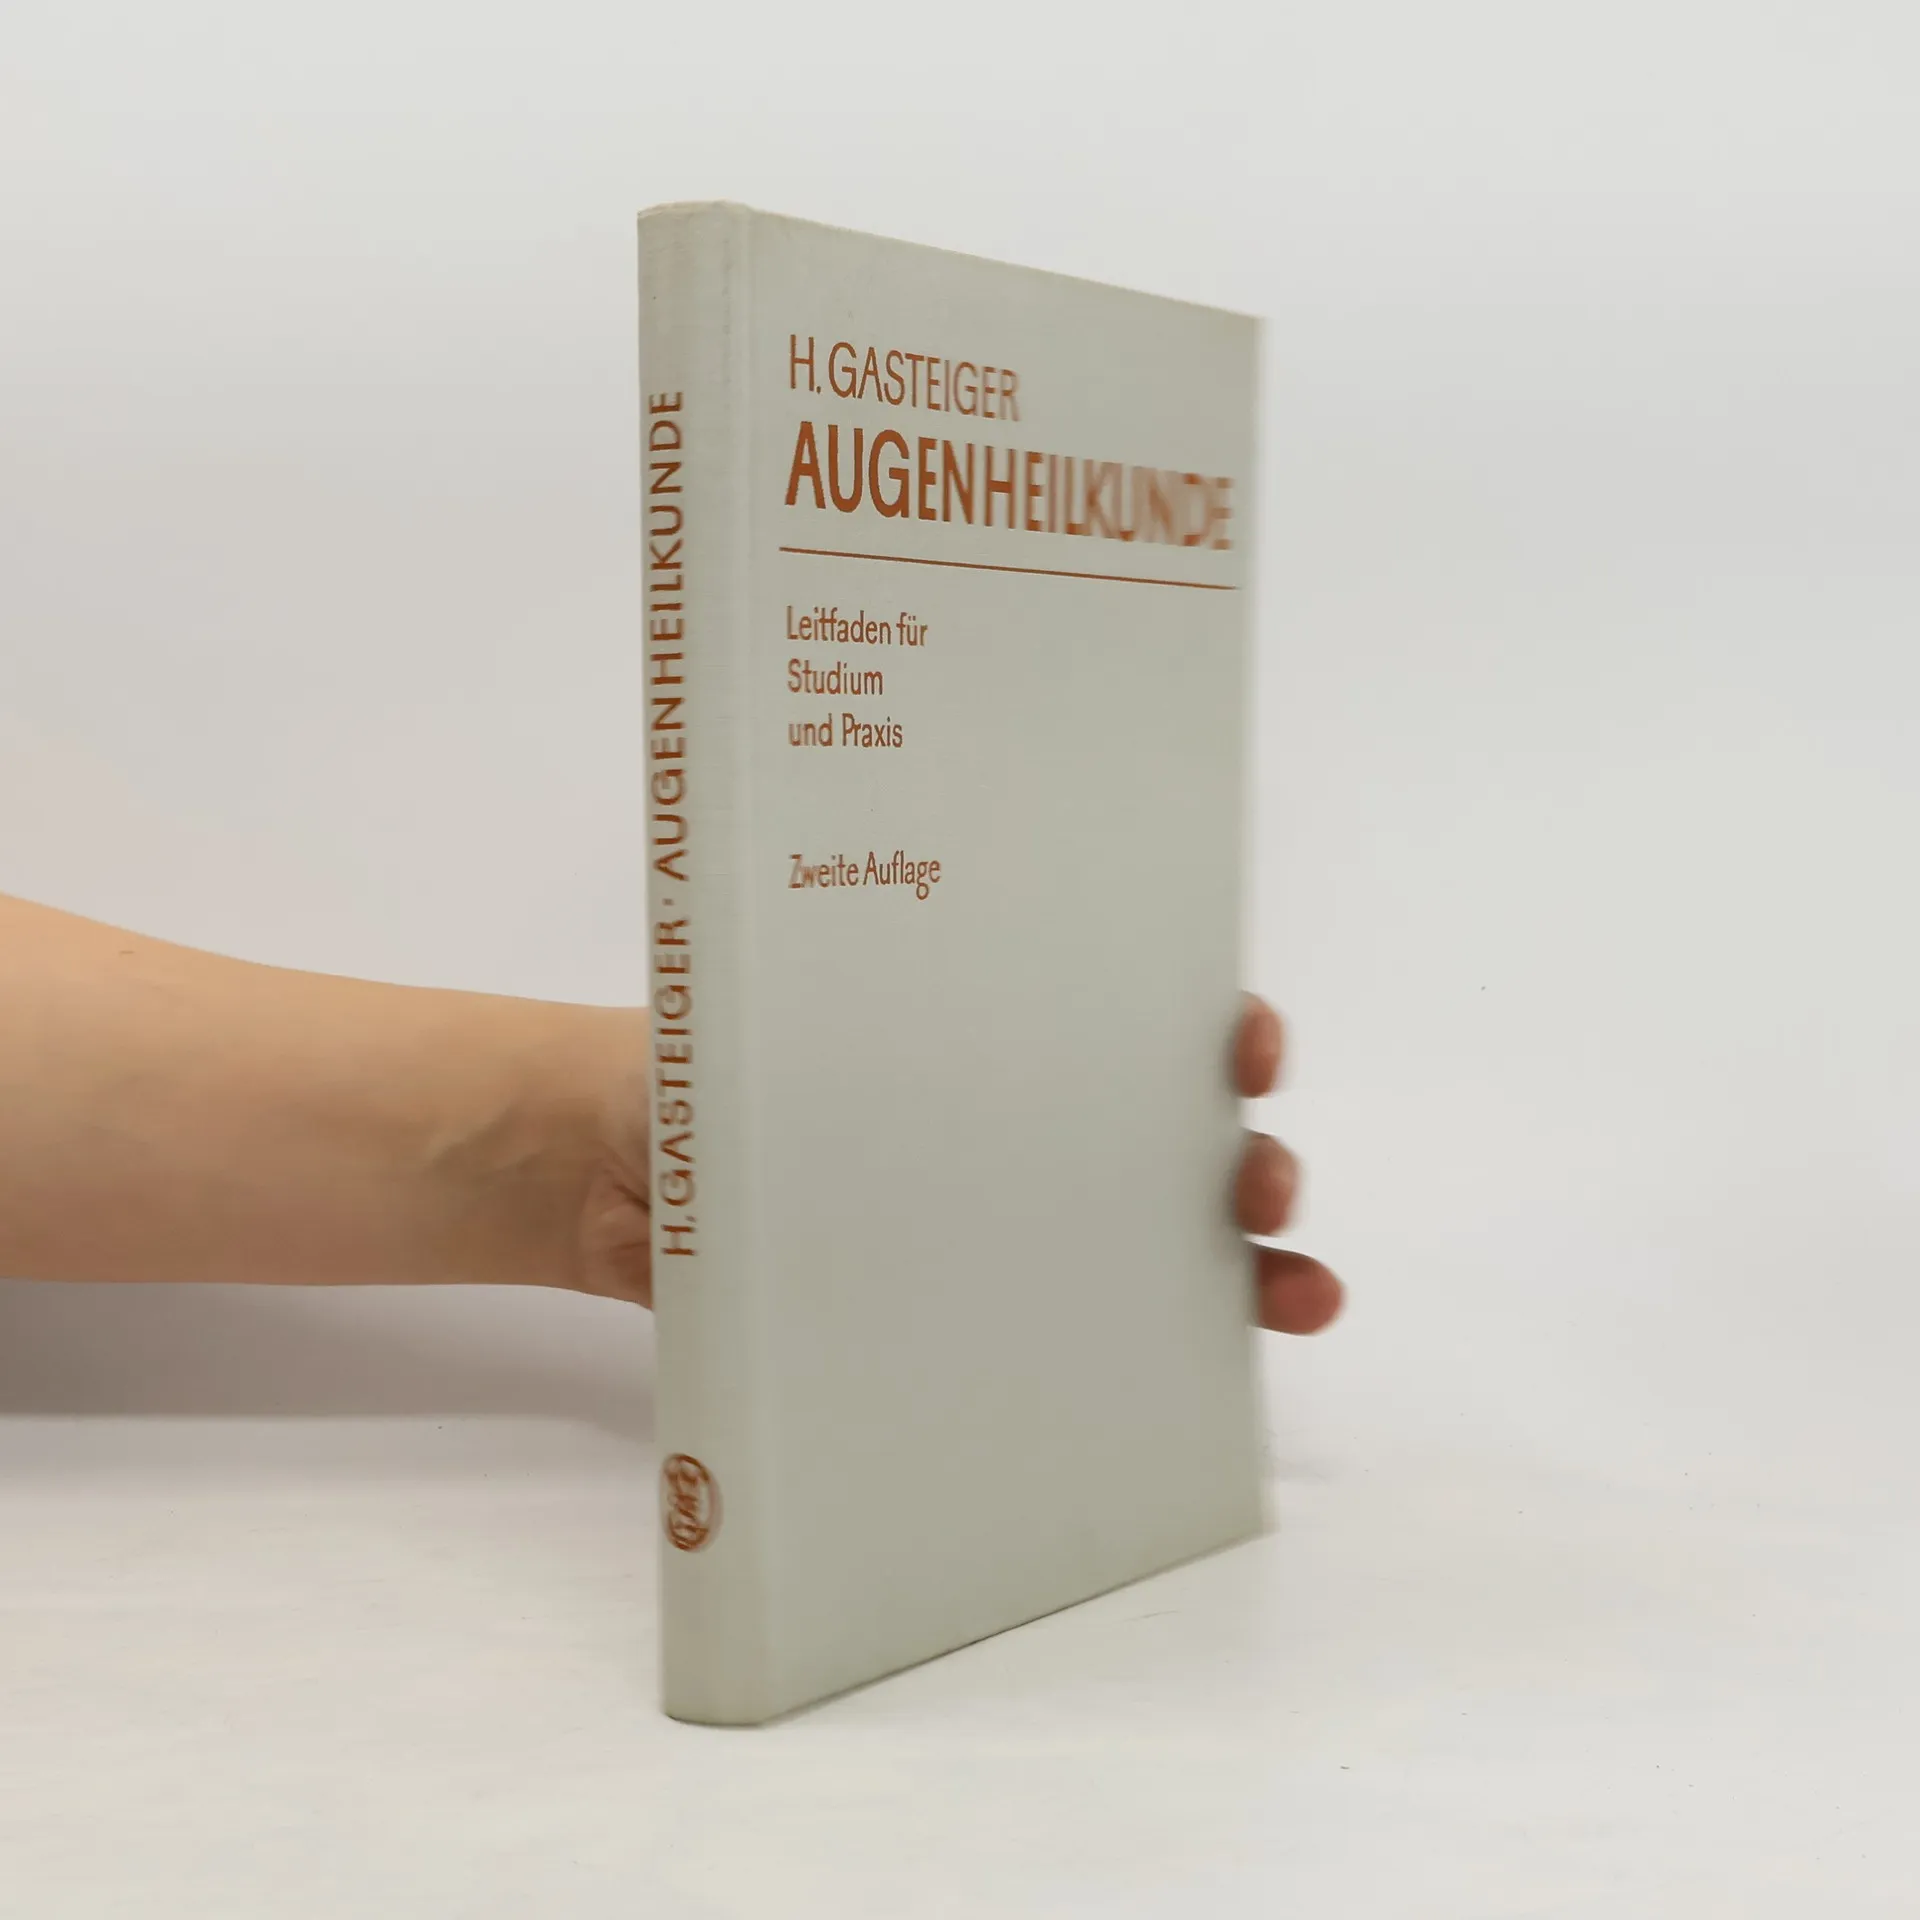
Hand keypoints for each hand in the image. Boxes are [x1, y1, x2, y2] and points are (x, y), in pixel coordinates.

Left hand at [571, 998, 1344, 1332]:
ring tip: (1292, 1295)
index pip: (1127, 1017)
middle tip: (1261, 1187)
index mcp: (978, 1029)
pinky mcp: (944, 1308)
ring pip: (1141, 1240)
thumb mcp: (765, 1044)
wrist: (596, 1172)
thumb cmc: (681, 1073)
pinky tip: (1193, 1381)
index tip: (1245, 1044)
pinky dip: (1133, 1356)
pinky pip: (1056, 1332)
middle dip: (1244, 1158)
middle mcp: (1004, 1122)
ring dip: (1237, 1265)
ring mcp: (982, 1221)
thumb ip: (845, 1076)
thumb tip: (922, 1134)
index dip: (1210, 1027)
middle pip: (1165, 1138)